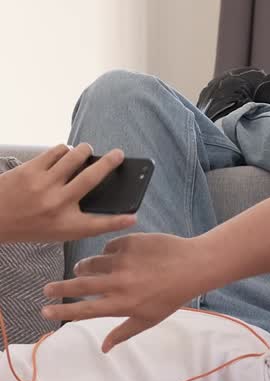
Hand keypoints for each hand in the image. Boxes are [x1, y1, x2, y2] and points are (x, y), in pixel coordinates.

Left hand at [0, 144, 136, 243]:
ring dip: (85, 150)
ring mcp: (44, 185)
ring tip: (87, 150)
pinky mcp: (31, 170)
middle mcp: (57, 204)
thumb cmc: (26, 225)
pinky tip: (65, 153)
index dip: (118, 221)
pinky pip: (57, 151)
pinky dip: (65, 150)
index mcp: (65, 225)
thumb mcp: (54, 231)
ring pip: (75, 157)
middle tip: (119, 154)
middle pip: (92, 178)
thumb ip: (77, 218)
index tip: (133, 216)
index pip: (99, 224)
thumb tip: (99, 196)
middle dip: (110, 163)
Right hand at [41, 232, 202, 351]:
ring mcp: (122, 261)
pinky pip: (108, 248)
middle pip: (79, 285)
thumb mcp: (149, 319)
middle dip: (59, 287)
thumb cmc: (171, 296)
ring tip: (81, 269)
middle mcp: (118, 283)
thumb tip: (103, 348)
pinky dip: (109, 253)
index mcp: (121, 304)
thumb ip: (123, 332)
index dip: (62, 312)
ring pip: (91, 263)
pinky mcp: (128, 242)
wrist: (192, 266)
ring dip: (83, 267)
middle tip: (46, 288)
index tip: (44, 312)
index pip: (84, 310)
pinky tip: (117, 256)